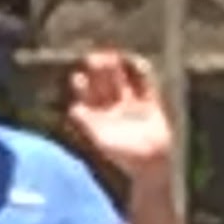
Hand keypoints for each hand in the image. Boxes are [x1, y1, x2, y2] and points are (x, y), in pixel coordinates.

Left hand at [66, 48, 173, 178]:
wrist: (149, 165)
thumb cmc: (121, 155)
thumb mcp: (98, 139)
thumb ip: (86, 122)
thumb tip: (73, 108)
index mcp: (96, 117)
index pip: (85, 94)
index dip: (82, 83)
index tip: (79, 76)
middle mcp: (113, 110)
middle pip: (103, 84)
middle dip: (99, 71)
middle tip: (94, 59)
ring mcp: (131, 107)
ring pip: (123, 81)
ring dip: (118, 69)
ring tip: (114, 58)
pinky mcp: (150, 106)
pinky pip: (145, 84)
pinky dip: (142, 73)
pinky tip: (137, 64)